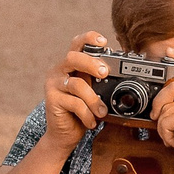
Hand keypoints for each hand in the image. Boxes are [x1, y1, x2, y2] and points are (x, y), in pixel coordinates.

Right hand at [41, 30, 111, 148]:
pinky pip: (74, 103)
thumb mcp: (93, 92)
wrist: (65, 134)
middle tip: (105, 73)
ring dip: (94, 99)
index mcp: (71, 64)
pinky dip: (87, 114)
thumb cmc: (81, 111)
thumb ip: (99, 80)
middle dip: (91, 63)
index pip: (77, 44)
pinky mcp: (51, 99)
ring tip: (102, 112)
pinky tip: (92, 122)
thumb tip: (121, 73)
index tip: (104, 41)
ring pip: (77, 84)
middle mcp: (59, 70)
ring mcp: (53, 84)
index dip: (89, 38)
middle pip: (73, 57)